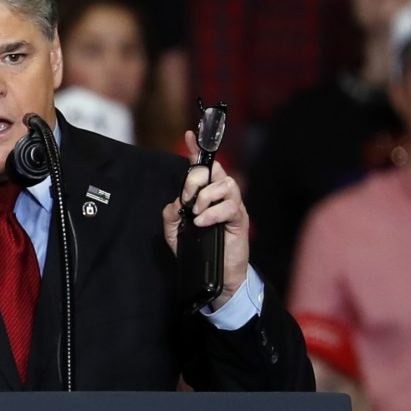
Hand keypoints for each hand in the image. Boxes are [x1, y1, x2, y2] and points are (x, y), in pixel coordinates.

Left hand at [164, 129, 251, 309]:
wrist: (217, 275)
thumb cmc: (198, 250)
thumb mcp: (176, 234)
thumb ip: (171, 215)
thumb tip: (175, 202)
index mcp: (205, 195)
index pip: (201, 168)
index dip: (196, 150)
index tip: (189, 135)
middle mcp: (220, 196)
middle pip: (212, 172)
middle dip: (195, 181)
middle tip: (188, 199)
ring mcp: (232, 205)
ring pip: (224, 185)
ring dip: (206, 198)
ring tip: (197, 215)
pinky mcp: (240, 219)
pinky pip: (230, 206)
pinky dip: (213, 213)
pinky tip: (203, 223)